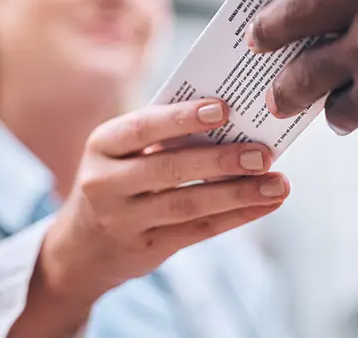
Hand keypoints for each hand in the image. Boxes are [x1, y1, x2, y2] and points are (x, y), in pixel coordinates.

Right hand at [41, 98, 287, 297]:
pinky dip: (236, 216)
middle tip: (263, 153)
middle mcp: (105, 183)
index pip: (142, 128)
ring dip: (238, 193)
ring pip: (188, 204)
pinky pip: (198, 230)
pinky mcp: (147, 248)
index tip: (224, 109)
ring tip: (277, 183)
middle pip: (169, 169)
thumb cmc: (118, 180)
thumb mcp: (122, 153)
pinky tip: (265, 204)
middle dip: (221, 160)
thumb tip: (232, 117)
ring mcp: (123, 220)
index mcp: (102, 145)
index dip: (182, 118)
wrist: (81, 248)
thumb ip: (162, 135)